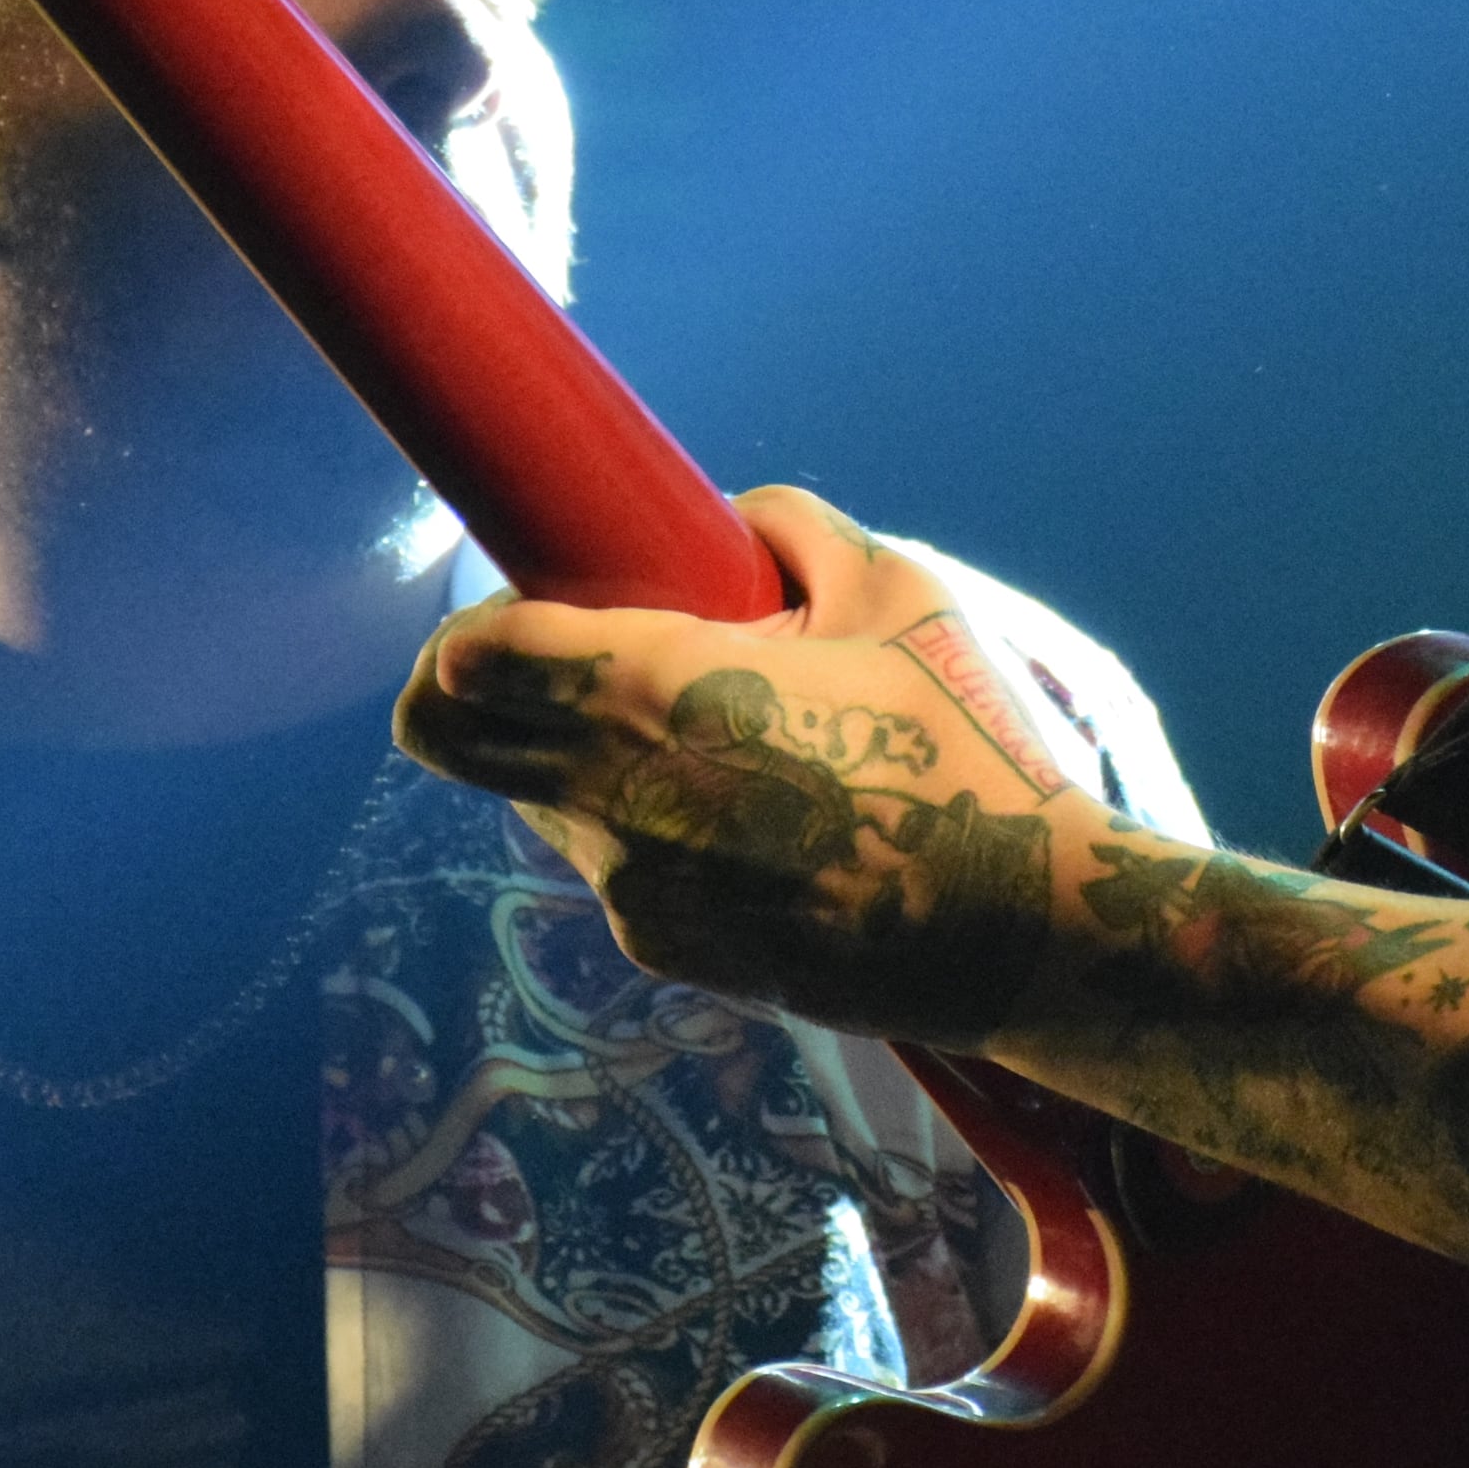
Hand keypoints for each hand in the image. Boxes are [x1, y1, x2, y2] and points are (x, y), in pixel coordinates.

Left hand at [392, 486, 1079, 1040]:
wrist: (1024, 929)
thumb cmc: (970, 746)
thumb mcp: (900, 594)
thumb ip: (792, 527)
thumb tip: (728, 519)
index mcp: (664, 693)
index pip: (472, 662)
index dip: (469, 627)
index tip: (518, 607)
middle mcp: (620, 798)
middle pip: (444, 738)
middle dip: (468, 689)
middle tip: (551, 659)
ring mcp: (634, 886)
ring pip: (539, 799)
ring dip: (577, 757)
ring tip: (705, 739)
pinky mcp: (666, 948)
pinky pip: (615, 864)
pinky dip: (648, 827)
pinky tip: (754, 819)